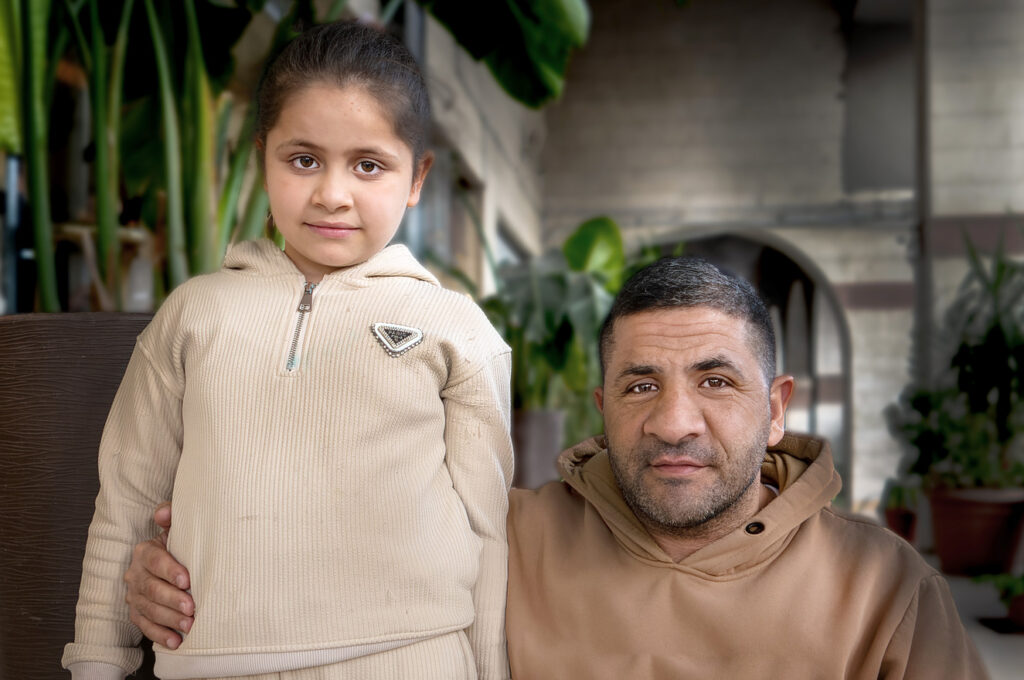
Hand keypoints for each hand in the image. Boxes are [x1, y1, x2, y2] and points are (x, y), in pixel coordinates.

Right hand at [124, 502, 194, 648]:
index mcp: (144, 552)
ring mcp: (134, 595)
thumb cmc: (179, 544)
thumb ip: (172, 516)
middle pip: (151, 589)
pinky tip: (175, 641)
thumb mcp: (177, 528)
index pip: (155, 561)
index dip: (170, 571)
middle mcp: (135, 573)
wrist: (171, 560)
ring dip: (169, 619)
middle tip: (192, 608)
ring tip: (189, 625)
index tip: (188, 580)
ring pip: (149, 609)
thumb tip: (163, 512)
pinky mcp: (136, 613)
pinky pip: (145, 627)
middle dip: (172, 600)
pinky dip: (160, 635)